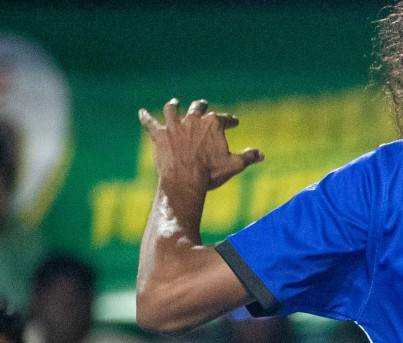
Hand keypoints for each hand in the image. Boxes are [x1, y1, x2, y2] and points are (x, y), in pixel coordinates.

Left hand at [139, 98, 262, 193]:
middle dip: (201, 106)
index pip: (224, 118)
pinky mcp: (159, 134)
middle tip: (203, 105)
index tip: (234, 122)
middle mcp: (193, 119)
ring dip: (173, 105)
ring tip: (174, 103)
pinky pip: (150, 122)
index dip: (231, 121)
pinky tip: (140, 113)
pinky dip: (145, 117)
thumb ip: (249, 157)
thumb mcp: (235, 165)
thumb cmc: (211, 173)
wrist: (185, 180)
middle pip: (197, 108)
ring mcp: (174, 125)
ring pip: (172, 110)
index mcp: (213, 124)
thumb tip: (262, 154)